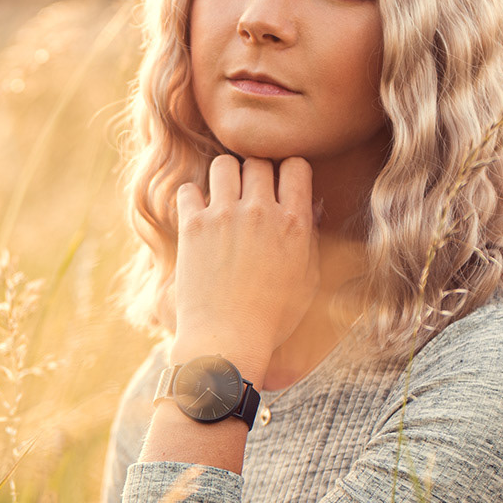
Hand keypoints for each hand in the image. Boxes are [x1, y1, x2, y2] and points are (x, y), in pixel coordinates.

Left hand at [173, 155, 319, 378]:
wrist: (227, 341)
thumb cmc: (272, 318)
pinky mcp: (193, 226)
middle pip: (258, 162)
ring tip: (223, 197)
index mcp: (294, 223)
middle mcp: (261, 212)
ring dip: (225, 177)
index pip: (295, 165)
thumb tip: (314, 205)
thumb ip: (311, 238)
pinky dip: (193, 198)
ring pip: (224, 164)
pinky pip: (189, 190)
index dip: (288, 172)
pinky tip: (199, 216)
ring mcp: (225, 216)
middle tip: (249, 196)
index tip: (280, 187)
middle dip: (255, 174)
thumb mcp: (307, 280)